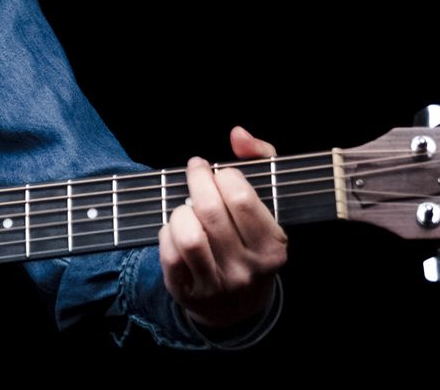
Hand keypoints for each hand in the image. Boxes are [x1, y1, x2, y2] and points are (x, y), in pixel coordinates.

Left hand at [159, 125, 288, 331]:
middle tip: (195, 170)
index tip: (217, 170)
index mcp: (272, 245)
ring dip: (180, 211)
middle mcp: (248, 268)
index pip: (241, 198)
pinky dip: (167, 233)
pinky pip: (169, 255)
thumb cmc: (251, 240)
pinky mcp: (189, 293)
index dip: (223, 174)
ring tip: (186, 205)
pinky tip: (175, 228)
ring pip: (189, 236)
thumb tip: (238, 134)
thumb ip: (260, 158)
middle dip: (196, 181)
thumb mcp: (268, 201)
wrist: (239, 305)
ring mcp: (218, 284)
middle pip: (211, 212)